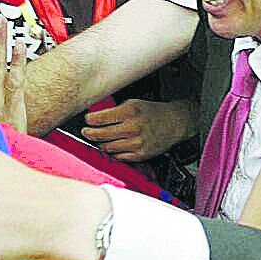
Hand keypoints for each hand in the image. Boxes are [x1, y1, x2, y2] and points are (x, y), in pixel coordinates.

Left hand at [81, 99, 196, 161]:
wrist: (174, 123)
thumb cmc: (152, 112)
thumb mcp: (133, 103)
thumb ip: (115, 110)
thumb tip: (95, 117)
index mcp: (130, 112)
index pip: (100, 118)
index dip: (89, 120)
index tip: (87, 120)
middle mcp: (133, 128)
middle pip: (101, 135)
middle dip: (89, 133)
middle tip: (86, 131)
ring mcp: (137, 143)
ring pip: (107, 148)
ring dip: (100, 143)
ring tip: (98, 139)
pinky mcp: (140, 155)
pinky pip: (118, 157)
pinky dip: (112, 152)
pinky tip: (111, 146)